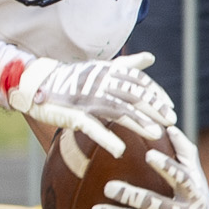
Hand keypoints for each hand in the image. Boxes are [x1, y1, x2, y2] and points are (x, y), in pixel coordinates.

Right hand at [5, 50, 177, 164]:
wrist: (37, 84)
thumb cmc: (73, 79)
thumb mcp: (101, 69)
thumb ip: (127, 64)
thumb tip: (151, 57)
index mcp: (107, 72)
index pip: (138, 81)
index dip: (156, 95)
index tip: (170, 107)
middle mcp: (99, 82)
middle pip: (132, 95)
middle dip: (154, 108)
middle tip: (171, 121)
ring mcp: (87, 98)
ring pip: (118, 110)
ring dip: (138, 122)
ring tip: (155, 134)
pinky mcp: (74, 114)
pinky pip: (93, 127)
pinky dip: (107, 139)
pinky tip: (121, 150)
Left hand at [92, 127, 208, 208]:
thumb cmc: (197, 199)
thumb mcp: (197, 177)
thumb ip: (184, 152)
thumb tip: (168, 126)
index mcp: (193, 193)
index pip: (181, 178)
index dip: (166, 167)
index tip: (148, 155)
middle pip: (155, 204)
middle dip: (131, 196)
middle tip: (108, 187)